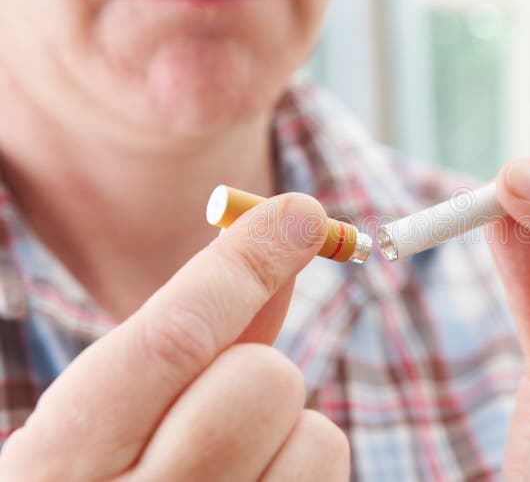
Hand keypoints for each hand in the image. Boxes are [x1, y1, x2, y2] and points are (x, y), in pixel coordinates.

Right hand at [0, 194, 349, 480]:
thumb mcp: (101, 419)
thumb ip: (186, 337)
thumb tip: (277, 246)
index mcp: (63, 463)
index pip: (172, 338)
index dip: (244, 264)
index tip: (301, 211)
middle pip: (264, 381)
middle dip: (259, 368)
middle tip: (221, 398)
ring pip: (318, 436)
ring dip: (289, 429)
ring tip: (234, 460)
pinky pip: (329, 474)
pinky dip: (304, 466)